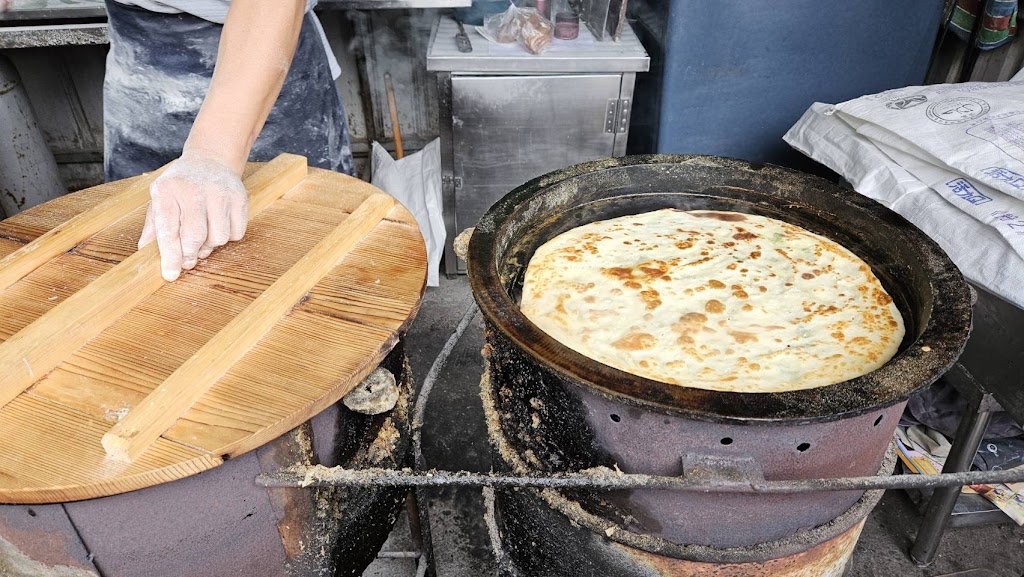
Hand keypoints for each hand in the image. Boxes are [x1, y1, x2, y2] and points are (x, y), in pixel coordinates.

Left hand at [138, 152, 247, 280]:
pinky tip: (219, 225)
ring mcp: (220, 193)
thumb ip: (154, 226)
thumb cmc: (181, 185)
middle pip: (195, 237)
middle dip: (190, 254)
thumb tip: (145, 251)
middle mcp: (194, 189)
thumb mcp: (160, 199)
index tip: (171, 274)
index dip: (170, 256)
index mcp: (167, 190)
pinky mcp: (240, 198)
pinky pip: (236, 233)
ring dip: (210, 245)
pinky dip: (228, 237)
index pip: (168, 230)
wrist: (211, 161)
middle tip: (188, 259)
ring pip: (218, 238)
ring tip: (203, 236)